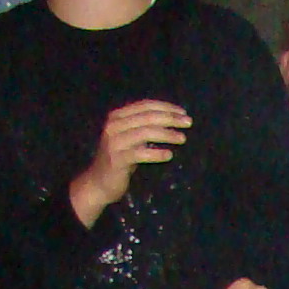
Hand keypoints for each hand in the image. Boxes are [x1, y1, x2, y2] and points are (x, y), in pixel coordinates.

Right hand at [72, 99, 190, 224]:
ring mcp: (114, 142)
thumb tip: (173, 120)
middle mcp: (114, 125)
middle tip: (188, 123)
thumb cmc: (120, 159)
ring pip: (145, 132)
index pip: (145, 106)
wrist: (99, 182)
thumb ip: (144, 127)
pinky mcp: (117, 159)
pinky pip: (141, 154)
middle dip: (170, 118)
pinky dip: (157, 154)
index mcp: (117, 117)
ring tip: (182, 138)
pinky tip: (169, 155)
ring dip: (167, 134)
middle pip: (147, 117)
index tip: (183, 112)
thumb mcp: (130, 138)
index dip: (166, 107)